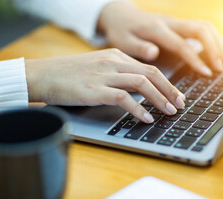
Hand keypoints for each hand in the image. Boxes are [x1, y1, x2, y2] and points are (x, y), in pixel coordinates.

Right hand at [25, 49, 184, 122]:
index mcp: (115, 56)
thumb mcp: (97, 68)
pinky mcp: (95, 89)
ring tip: (170, 112)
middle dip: (170, 90)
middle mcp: (113, 62)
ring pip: (142, 84)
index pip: (149, 68)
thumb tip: (138, 90)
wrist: (41, 75)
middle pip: (151, 73)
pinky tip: (146, 118)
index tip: (176, 95)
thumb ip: (117, 75)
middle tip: (180, 105)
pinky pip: (123, 98)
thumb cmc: (67, 75)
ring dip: (160, 99)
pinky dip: (138, 109)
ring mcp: (104, 75)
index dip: (167, 83)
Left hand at [98, 1, 222, 76]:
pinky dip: (213, 39)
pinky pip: (201, 28)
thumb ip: (138, 48)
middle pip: (200, 30)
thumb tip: (153, 53)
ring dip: (218, 43)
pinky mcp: (179, 24)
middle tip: (220, 68)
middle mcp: (170, 23)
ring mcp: (176, 22)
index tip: (207, 73)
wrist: (120, 14)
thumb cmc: (120, 31)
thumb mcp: (122, 41)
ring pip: (204, 27)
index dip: (196, 59)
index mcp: (157, 29)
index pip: (182, 44)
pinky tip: (220, 52)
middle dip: (214, 48)